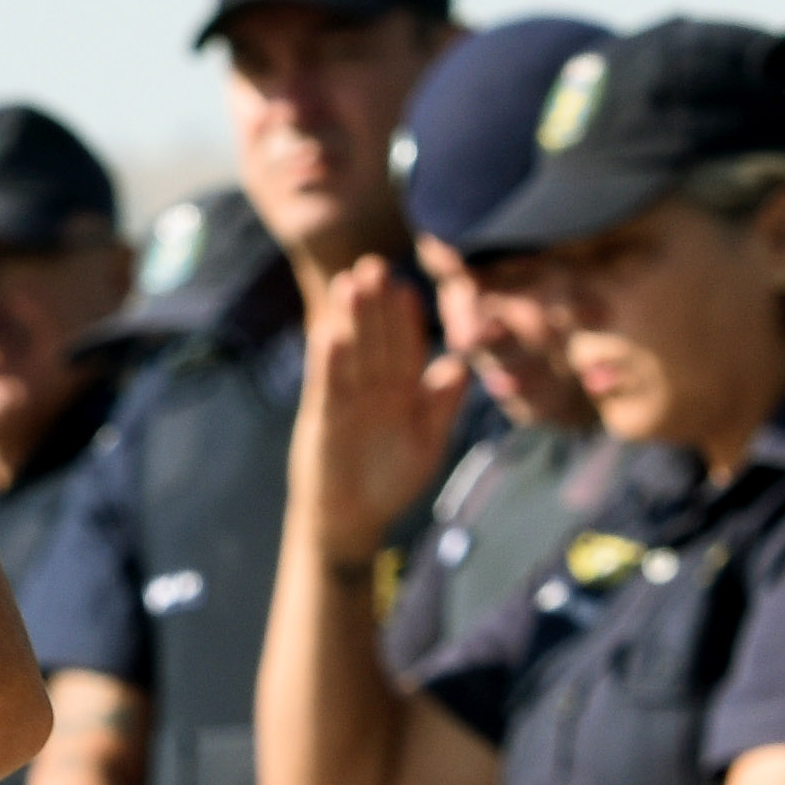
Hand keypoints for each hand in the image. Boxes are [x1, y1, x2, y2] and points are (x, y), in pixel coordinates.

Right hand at [295, 255, 469, 553]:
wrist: (351, 519)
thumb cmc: (390, 481)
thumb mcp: (426, 444)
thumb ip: (442, 407)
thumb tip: (462, 366)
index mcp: (401, 391)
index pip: (405, 348)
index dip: (407, 320)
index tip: (409, 288)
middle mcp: (373, 389)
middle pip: (375, 340)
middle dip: (375, 304)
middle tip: (375, 265)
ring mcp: (346, 401)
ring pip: (351, 354)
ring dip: (350, 321)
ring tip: (350, 283)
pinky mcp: (323, 420)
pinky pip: (328, 387)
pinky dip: (330, 363)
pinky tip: (330, 334)